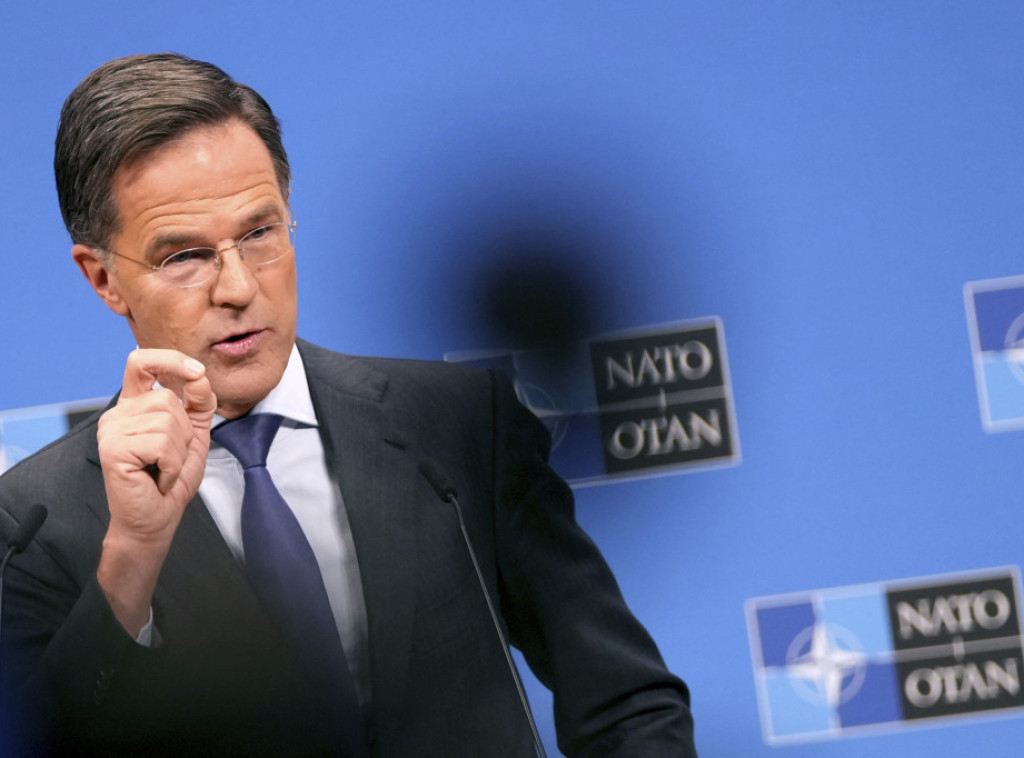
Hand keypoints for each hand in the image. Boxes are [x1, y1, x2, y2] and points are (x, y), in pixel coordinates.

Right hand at [95, 349, 216, 636]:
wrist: (156, 518)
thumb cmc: (170, 478)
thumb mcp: (193, 434)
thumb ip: (197, 402)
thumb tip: (198, 374)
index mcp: (134, 405)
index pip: (141, 362)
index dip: (170, 359)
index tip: (196, 371)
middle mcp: (118, 414)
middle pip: (168, 399)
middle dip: (184, 433)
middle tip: (170, 459)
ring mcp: (112, 430)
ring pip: (169, 421)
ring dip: (178, 452)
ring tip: (163, 469)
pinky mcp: (113, 449)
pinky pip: (162, 443)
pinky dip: (171, 465)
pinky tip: (157, 477)